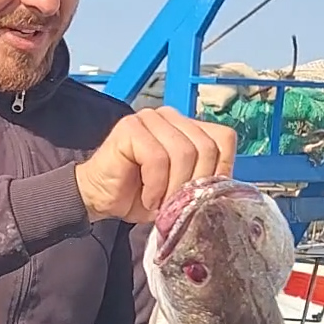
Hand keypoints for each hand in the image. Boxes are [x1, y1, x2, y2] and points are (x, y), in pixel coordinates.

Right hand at [75, 107, 238, 223]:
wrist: (97, 198)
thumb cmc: (138, 195)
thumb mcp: (181, 189)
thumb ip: (203, 180)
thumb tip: (226, 188)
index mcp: (188, 127)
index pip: (223, 138)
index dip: (220, 169)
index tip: (201, 195)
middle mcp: (171, 117)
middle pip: (205, 147)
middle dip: (194, 184)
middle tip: (176, 205)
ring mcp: (149, 119)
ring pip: (183, 152)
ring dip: (173, 188)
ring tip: (159, 204)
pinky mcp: (129, 128)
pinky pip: (157, 158)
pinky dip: (155, 185)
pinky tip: (147, 197)